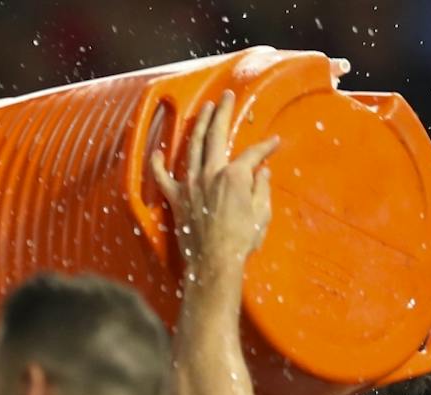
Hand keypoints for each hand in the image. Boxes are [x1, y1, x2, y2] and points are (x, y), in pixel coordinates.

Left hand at [147, 91, 279, 274]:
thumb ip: (262, 188)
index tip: (274, 143)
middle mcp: (210, 174)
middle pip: (216, 135)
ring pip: (193, 148)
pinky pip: (163, 180)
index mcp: (234, 175)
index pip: (253, 153)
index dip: (266, 147)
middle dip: (222, 112)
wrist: (214, 262)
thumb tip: (262, 172)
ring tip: (204, 110)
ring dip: (198, 126)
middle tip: (225, 97)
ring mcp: (190, 185)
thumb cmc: (241, 240)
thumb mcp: (261, 213)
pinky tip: (156, 153)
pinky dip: (158, 166)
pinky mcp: (176, 200)